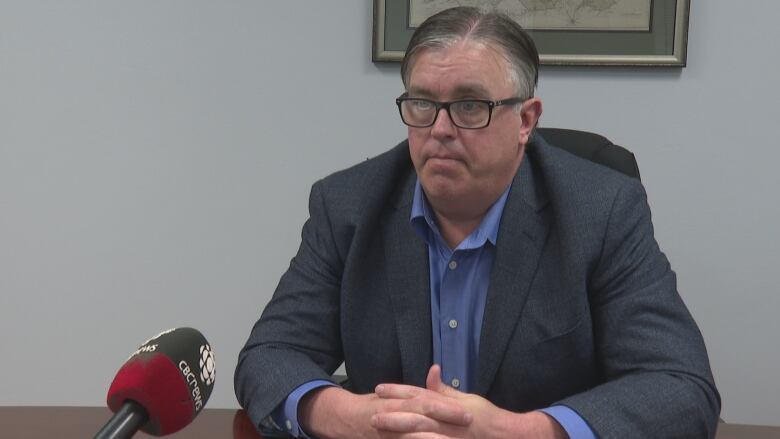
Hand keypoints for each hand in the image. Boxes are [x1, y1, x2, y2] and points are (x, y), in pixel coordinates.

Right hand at [298, 382, 470, 438]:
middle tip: (467, 424)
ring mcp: (388, 431)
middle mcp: (393, 414)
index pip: (426, 402)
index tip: (468, 412)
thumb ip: (416, 388)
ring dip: (432, 437)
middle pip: (422, 417)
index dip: (447, 407)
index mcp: (398, 401)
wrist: (343, 418)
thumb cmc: (373, 406)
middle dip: (445, 421)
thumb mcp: (393, 394)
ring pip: (412, 435)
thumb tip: (436, 371)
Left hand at [370, 365, 567, 438]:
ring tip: (378, 429)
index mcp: (446, 404)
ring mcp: (446, 435)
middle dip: (392, 412)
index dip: (398, 391)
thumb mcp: (465, 399)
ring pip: (418, 431)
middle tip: (371, 413)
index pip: (419, 394)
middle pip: (414, 414)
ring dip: (397, 430)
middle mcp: (445, 419)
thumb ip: (444, 389)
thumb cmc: (485, 417)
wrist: (504, 435)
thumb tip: (431, 370)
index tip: (379, 388)